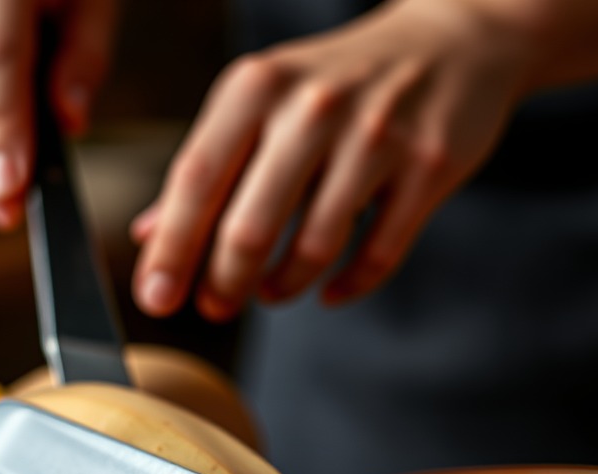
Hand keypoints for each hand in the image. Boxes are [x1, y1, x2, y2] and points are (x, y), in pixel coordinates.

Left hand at [131, 0, 531, 318]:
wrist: (450, 42)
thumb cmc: (333, 85)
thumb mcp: (259, 106)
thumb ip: (206, 170)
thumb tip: (147, 234)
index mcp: (257, 88)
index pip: (196, 180)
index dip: (171, 250)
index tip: (155, 300)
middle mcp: (313, 106)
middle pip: (249, 227)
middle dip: (223, 284)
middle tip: (214, 307)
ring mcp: (376, 136)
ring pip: (313, 247)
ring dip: (282, 287)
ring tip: (269, 292)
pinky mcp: (429, 166)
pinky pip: (378, 254)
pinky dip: (347, 286)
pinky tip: (327, 293)